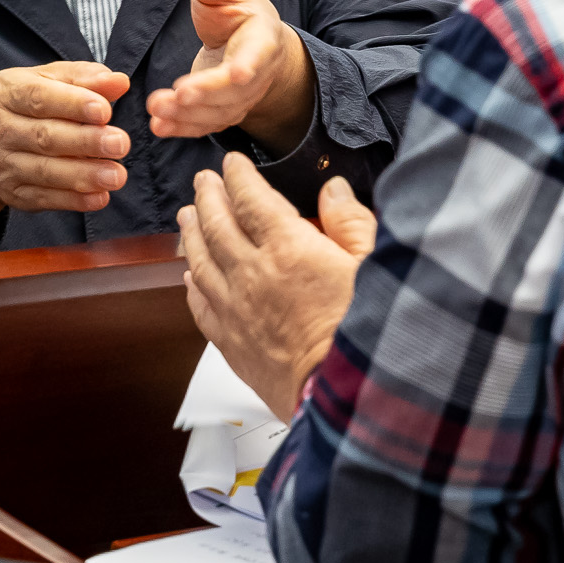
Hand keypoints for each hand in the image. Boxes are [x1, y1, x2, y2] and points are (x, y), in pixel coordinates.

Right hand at [0, 62, 130, 254]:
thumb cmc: (26, 105)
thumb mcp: (48, 80)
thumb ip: (83, 78)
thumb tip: (119, 82)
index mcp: (6, 92)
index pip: (39, 97)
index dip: (73, 104)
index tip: (104, 110)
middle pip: (45, 136)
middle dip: (86, 141)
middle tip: (120, 143)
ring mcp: (4, 164)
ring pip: (46, 171)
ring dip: (84, 175)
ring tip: (116, 175)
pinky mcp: (13, 193)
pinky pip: (46, 199)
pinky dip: (74, 201)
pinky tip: (100, 197)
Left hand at [148, 0, 313, 149]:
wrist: (249, 43)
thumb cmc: (236, 11)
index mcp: (262, 39)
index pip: (258, 54)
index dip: (248, 65)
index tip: (237, 74)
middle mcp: (256, 75)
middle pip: (234, 91)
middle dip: (205, 95)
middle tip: (176, 96)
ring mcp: (241, 98)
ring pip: (218, 113)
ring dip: (187, 116)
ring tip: (157, 110)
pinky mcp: (222, 112)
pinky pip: (204, 125)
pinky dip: (182, 128)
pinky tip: (159, 127)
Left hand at [177, 154, 373, 420]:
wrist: (349, 399)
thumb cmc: (366, 334)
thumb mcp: (376, 266)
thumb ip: (352, 222)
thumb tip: (333, 190)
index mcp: (288, 248)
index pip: (251, 198)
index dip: (238, 176)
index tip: (232, 163)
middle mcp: (252, 274)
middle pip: (217, 223)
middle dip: (208, 196)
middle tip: (204, 181)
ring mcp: (236, 310)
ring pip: (199, 261)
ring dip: (191, 234)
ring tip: (187, 216)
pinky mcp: (232, 344)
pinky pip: (200, 307)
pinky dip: (192, 286)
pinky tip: (190, 278)